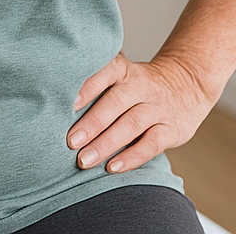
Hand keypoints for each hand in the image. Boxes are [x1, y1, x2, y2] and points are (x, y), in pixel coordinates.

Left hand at [67, 52, 216, 173]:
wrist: (186, 84)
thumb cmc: (135, 83)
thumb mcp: (119, 73)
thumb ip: (92, 82)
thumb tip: (49, 99)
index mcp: (122, 69)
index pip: (104, 73)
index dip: (85, 87)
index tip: (66, 103)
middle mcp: (140, 86)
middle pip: (115, 104)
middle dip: (91, 124)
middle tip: (69, 141)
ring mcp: (157, 108)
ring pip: (130, 125)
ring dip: (105, 144)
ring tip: (83, 160)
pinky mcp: (172, 130)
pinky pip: (151, 144)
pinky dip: (131, 157)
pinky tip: (112, 167)